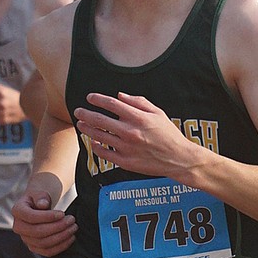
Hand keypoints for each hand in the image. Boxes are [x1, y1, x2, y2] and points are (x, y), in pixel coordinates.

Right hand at [12, 187, 75, 256]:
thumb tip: (43, 204)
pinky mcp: (34, 247)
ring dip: (61, 237)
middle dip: (58, 227)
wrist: (41, 206)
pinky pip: (47, 252)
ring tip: (73, 227)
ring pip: (43, 243)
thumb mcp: (40, 192)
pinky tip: (71, 238)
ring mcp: (26, 239)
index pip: (31, 217)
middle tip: (72, 220)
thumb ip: (40, 196)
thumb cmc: (41, 198)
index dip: (48, 217)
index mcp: (17, 211)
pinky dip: (61, 246)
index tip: (62, 213)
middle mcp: (18, 227)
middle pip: (37, 232)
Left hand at [74, 92, 202, 179]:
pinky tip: (93, 142)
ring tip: (81, 124)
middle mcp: (130, 132)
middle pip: (100, 120)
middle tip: (78, 111)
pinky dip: (96, 147)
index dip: (98, 99)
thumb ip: (138, 102)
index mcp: (139, 118)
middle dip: (86, 114)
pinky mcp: (126, 162)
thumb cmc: (169, 134)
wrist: (178, 159)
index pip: (112, 104)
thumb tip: (119, 96)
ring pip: (100, 136)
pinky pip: (105, 154)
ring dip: (87, 129)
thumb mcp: (158, 113)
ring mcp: (127, 148)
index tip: (89, 97)